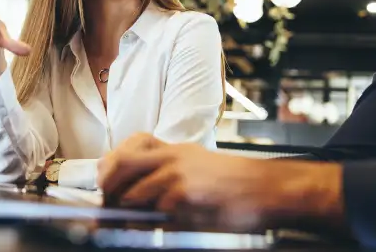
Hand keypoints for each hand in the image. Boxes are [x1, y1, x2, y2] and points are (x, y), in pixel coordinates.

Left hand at [98, 134, 345, 231]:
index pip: (127, 148)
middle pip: (119, 164)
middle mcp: (172, 156)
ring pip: (132, 192)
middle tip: (110, 207)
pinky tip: (162, 226)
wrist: (268, 189)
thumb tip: (133, 197)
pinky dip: (152, 223)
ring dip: (128, 212)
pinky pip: (155, 212)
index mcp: (174, 150)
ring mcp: (177, 174)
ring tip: (134, 222)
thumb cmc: (237, 185)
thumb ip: (169, 174)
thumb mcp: (199, 167)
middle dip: (108, 189)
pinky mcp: (185, 194)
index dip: (110, 167)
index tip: (107, 185)